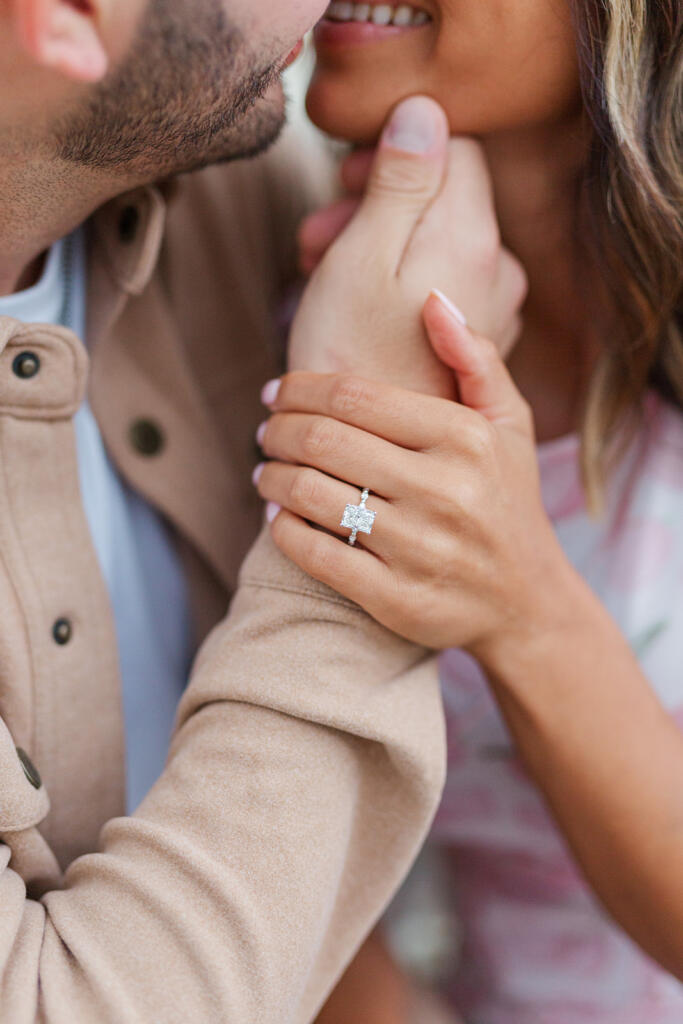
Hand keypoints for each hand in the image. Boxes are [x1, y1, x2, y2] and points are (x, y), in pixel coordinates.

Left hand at [256, 291, 569, 662]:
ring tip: (264, 471)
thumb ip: (477, 360)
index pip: (354, 396)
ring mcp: (419, 549)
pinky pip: (315, 554)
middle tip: (264, 432)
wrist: (528, 604)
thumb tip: (433, 301)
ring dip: (270, 477)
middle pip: (324, 441)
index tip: (276, 392)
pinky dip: (283, 530)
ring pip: (310, 496)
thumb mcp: (510, 426)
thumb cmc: (509, 502)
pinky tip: (278, 517)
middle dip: (277, 430)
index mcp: (465, 439)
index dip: (300, 388)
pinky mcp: (396, 599)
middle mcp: (444, 491)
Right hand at [289, 96, 526, 397]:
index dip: (396, 152)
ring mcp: (492, 310)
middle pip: (445, 198)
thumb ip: (399, 179)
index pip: (456, 147)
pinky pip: (443, 287)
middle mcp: (498, 270)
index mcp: (472, 237)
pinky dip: (401, 285)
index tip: (348, 186)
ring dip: (381, 245)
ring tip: (324, 276)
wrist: (365, 461)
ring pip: (438, 244)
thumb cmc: (350, 355)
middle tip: (318, 239)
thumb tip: (424, 111)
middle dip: (378, 205)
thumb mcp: (362, 254)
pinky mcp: (475, 342)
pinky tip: (360, 309)